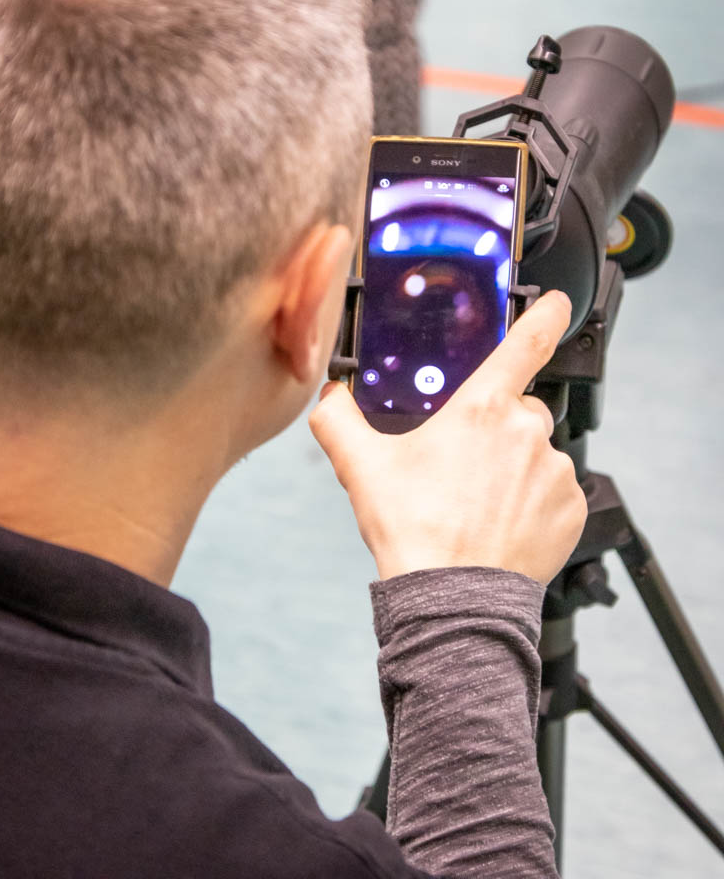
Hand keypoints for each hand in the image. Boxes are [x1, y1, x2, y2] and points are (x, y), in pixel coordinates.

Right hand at [309, 291, 585, 584]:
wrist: (453, 598)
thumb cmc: (414, 531)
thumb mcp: (363, 467)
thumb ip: (339, 419)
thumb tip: (329, 397)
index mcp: (482, 408)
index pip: (526, 343)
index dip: (545, 315)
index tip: (557, 303)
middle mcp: (526, 431)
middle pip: (519, 409)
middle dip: (496, 428)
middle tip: (464, 466)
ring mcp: (554, 471)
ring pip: (536, 453)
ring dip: (515, 468)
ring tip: (480, 504)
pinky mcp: (571, 508)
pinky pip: (556, 491)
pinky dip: (535, 502)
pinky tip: (504, 522)